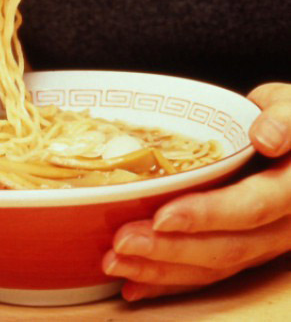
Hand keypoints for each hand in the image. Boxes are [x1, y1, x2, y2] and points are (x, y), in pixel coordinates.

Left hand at [102, 82, 290, 300]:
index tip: (162, 217)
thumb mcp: (289, 105)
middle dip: (170, 249)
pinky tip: (135, 284)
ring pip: (216, 266)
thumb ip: (284, 118)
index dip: (208, 215)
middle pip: (228, 246)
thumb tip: (266, 136)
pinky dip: (171, 280)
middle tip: (122, 242)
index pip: (253, 207)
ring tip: (116, 263)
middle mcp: (285, 226)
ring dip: (162, 269)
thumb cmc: (285, 118)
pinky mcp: (247, 251)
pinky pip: (210, 273)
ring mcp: (267, 244)